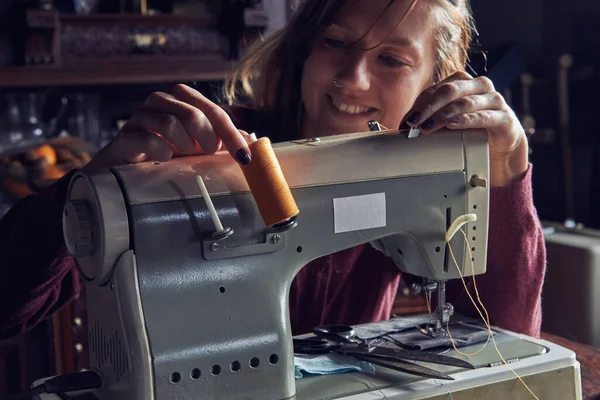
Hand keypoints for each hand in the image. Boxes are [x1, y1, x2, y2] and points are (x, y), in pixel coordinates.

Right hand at [86, 84, 251, 168]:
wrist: (124, 170)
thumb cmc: (165, 154)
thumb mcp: (198, 146)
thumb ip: (221, 140)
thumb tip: (252, 140)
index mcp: (181, 100)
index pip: (213, 111)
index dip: (231, 134)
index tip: (244, 157)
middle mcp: (160, 102)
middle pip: (192, 113)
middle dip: (207, 138)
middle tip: (208, 153)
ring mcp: (140, 117)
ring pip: (169, 122)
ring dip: (183, 144)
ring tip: (183, 155)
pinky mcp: (125, 136)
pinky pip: (148, 138)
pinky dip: (161, 151)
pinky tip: (164, 159)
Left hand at [404, 71, 527, 186]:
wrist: (501, 143)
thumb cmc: (472, 129)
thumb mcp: (448, 122)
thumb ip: (430, 119)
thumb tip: (404, 126)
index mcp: (463, 82)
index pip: (436, 89)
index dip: (419, 105)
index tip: (406, 122)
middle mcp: (480, 86)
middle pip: (449, 91)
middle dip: (428, 107)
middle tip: (414, 123)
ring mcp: (494, 100)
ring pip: (464, 102)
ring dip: (443, 115)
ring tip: (428, 127)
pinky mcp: (504, 117)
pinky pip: (483, 116)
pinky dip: (465, 120)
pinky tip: (452, 124)